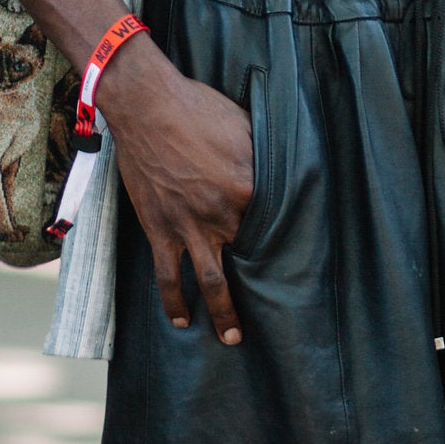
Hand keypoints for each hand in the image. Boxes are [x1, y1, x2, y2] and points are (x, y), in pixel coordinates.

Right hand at [99, 38, 254, 346]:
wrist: (146, 105)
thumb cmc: (200, 109)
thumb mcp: (247, 128)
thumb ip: (264, 159)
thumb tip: (283, 175)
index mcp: (248, 190)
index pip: (274, 227)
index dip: (284, 243)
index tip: (298, 264)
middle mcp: (221, 216)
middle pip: (247, 260)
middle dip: (260, 290)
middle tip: (273, 316)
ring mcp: (187, 226)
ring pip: (209, 281)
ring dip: (221, 313)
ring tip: (229, 338)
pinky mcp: (158, 229)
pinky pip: (167, 274)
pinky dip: (174, 300)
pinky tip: (180, 318)